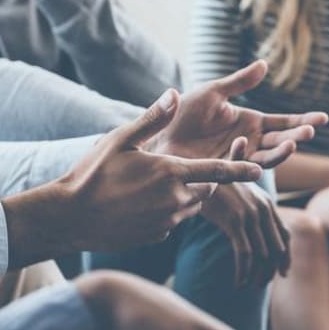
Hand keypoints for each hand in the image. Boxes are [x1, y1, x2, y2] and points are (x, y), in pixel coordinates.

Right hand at [3, 90, 262, 267]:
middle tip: (189, 170)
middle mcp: (175, 199)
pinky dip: (169, 210)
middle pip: (206, 190)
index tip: (259, 168)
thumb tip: (174, 94)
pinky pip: (174, 220)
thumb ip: (152, 119)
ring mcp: (166, 221)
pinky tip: (143, 203)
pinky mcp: (157, 235)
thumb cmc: (92, 174)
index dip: (240, 168)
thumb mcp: (120, 139)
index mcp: (170, 172)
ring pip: (191, 206)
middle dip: (206, 181)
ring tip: (160, 184)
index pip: (217, 171)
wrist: (69, 217)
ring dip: (187, 194)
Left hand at [150, 61, 328, 167]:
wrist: (158, 137)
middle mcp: (250, 142)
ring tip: (292, 143)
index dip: (303, 120)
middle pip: (282, 141)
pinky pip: (239, 164)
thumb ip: (239, 82)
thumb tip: (264, 65)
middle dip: (298, 136)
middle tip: (310, 131)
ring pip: (267, 159)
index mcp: (251, 122)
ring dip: (281, 152)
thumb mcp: (213, 93)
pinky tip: (243, 141)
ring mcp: (238, 158)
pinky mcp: (224, 170)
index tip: (323, 118)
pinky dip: (243, 154)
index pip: (284, 123)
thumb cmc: (182, 115)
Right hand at [201, 183, 289, 286]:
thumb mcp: (240, 195)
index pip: (285, 236)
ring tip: (248, 286)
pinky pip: (245, 255)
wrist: (196, 174)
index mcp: (267, 203)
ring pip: (262, 255)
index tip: (282, 273)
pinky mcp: (234, 222)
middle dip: (270, 271)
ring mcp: (249, 215)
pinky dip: (244, 272)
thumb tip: (259, 236)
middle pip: (276, 248)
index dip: (286, 257)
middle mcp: (263, 209)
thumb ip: (252, 211)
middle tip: (261, 284)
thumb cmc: (214, 186)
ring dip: (257, 276)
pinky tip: (238, 282)